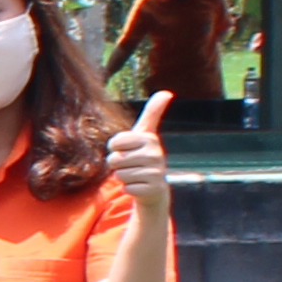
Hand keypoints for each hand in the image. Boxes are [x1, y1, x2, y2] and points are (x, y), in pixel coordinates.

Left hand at [104, 92, 172, 209]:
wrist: (154, 188)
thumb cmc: (142, 157)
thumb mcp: (144, 134)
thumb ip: (152, 113)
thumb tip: (167, 92)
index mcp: (149, 138)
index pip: (114, 142)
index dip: (114, 148)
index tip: (125, 149)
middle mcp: (156, 154)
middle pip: (115, 159)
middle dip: (117, 165)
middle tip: (131, 165)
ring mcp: (157, 172)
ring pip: (120, 175)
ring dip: (123, 177)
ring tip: (136, 175)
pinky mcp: (154, 188)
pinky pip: (127, 188)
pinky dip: (129, 189)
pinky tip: (139, 186)